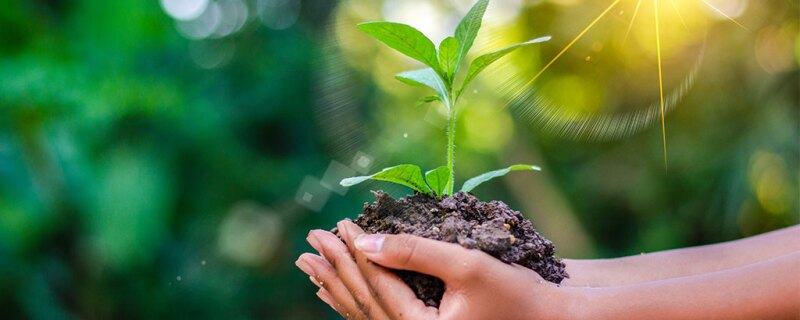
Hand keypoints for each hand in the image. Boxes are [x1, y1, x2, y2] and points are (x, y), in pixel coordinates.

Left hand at [296, 220, 579, 319]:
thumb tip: (364, 242)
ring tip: (311, 266)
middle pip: (363, 301)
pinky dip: (357, 302)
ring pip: (367, 313)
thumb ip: (414, 253)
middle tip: (310, 241)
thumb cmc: (517, 293)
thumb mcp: (466, 265)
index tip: (334, 225)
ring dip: (338, 286)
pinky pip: (381, 319)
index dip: (353, 252)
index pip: (376, 285)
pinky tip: (341, 293)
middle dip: (335, 268)